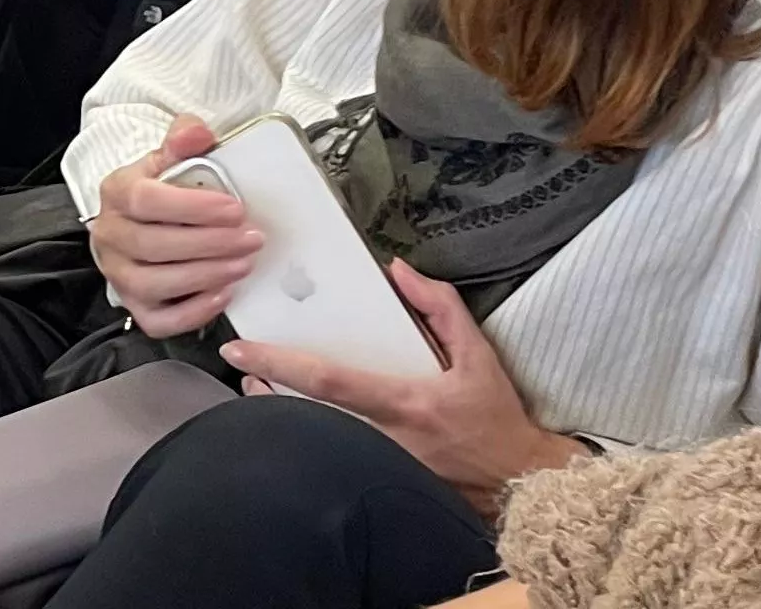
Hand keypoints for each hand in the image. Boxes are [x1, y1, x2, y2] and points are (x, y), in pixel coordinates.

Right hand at [87, 117, 266, 336]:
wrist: (132, 221)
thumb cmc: (157, 191)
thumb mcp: (167, 159)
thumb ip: (183, 140)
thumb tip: (197, 131)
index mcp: (117, 193)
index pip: (147, 201)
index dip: (193, 207)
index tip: (234, 208)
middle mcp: (110, 236)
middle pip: (153, 246)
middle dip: (210, 244)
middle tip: (250, 239)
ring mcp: (119, 275)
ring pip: (155, 284)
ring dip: (205, 275)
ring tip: (243, 264)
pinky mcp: (134, 305)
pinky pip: (158, 320)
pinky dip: (193, 312)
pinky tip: (223, 294)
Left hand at [221, 261, 585, 511]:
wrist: (521, 485)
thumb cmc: (496, 420)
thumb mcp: (479, 356)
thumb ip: (441, 308)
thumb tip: (400, 271)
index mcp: (405, 403)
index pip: (328, 380)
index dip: (278, 363)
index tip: (240, 349)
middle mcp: (385, 441)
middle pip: (303, 418)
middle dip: (265, 393)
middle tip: (245, 370)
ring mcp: (379, 470)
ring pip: (311, 443)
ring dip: (279, 417)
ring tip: (259, 389)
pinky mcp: (379, 488)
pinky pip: (330, 463)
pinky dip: (306, 442)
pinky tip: (293, 427)